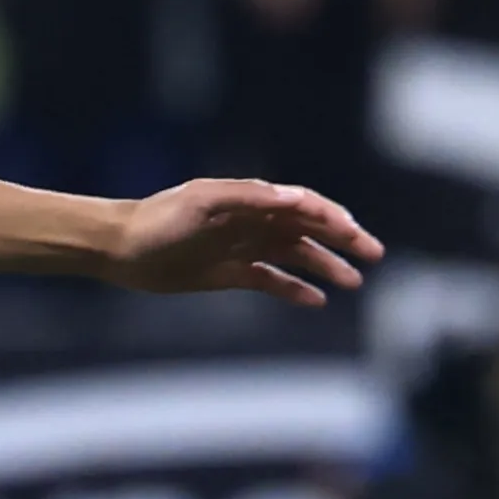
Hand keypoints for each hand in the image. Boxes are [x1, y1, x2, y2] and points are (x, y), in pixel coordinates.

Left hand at [108, 178, 381, 305]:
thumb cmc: (161, 220)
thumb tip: (296, 198)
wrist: (123, 248)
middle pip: (308, 229)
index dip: (334, 218)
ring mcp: (243, 247)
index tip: (358, 235)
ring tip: (354, 282)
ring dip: (326, 266)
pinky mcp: (230, 272)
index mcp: (251, 200)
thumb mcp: (204, 202)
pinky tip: (317, 301)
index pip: (303, 206)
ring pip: (295, 255)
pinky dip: (295, 289)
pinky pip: (271, 280)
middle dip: (343, 240)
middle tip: (374, 255)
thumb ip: (251, 198)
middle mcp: (252, 221)